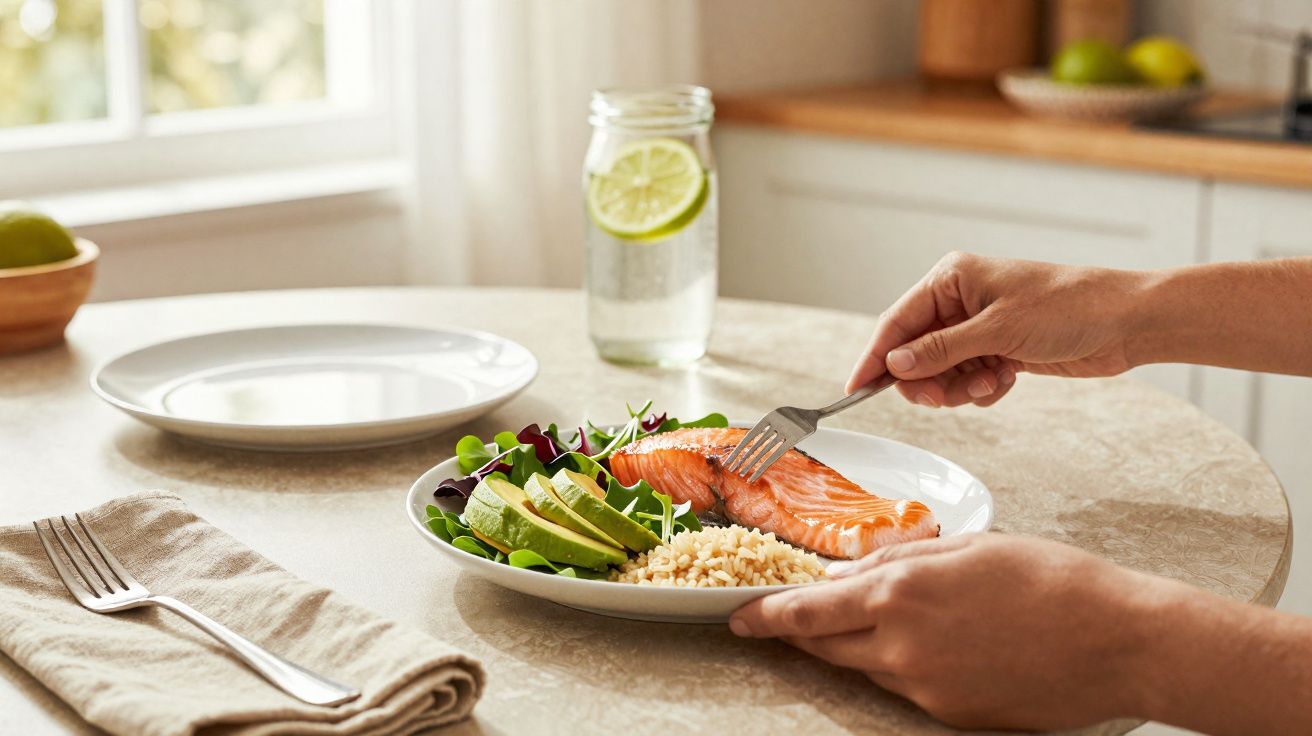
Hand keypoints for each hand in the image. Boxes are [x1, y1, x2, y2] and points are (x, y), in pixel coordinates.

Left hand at [728, 534, 1157, 730]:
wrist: (1118, 641)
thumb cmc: (1052, 580)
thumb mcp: (971, 547)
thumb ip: (903, 561)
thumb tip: (853, 575)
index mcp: (902, 591)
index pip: (809, 611)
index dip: (767, 615)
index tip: (739, 616)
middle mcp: (902, 644)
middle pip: (824, 646)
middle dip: (798, 632)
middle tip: (783, 619)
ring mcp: (925, 687)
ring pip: (863, 668)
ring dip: (852, 647)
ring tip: (870, 624)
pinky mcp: (950, 714)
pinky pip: (903, 688)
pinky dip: (896, 665)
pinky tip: (925, 646)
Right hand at [847, 252, 1144, 407]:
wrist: (1125, 323)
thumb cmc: (1067, 308)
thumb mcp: (997, 331)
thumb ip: (940, 350)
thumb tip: (894, 364)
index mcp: (951, 279)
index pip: (897, 322)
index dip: (875, 357)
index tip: (855, 389)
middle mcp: (958, 301)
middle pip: (914, 352)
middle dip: (926, 380)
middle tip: (941, 399)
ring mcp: (978, 327)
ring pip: (939, 372)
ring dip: (958, 387)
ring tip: (989, 383)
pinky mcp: (997, 350)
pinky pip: (966, 380)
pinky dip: (980, 389)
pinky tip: (1005, 380)